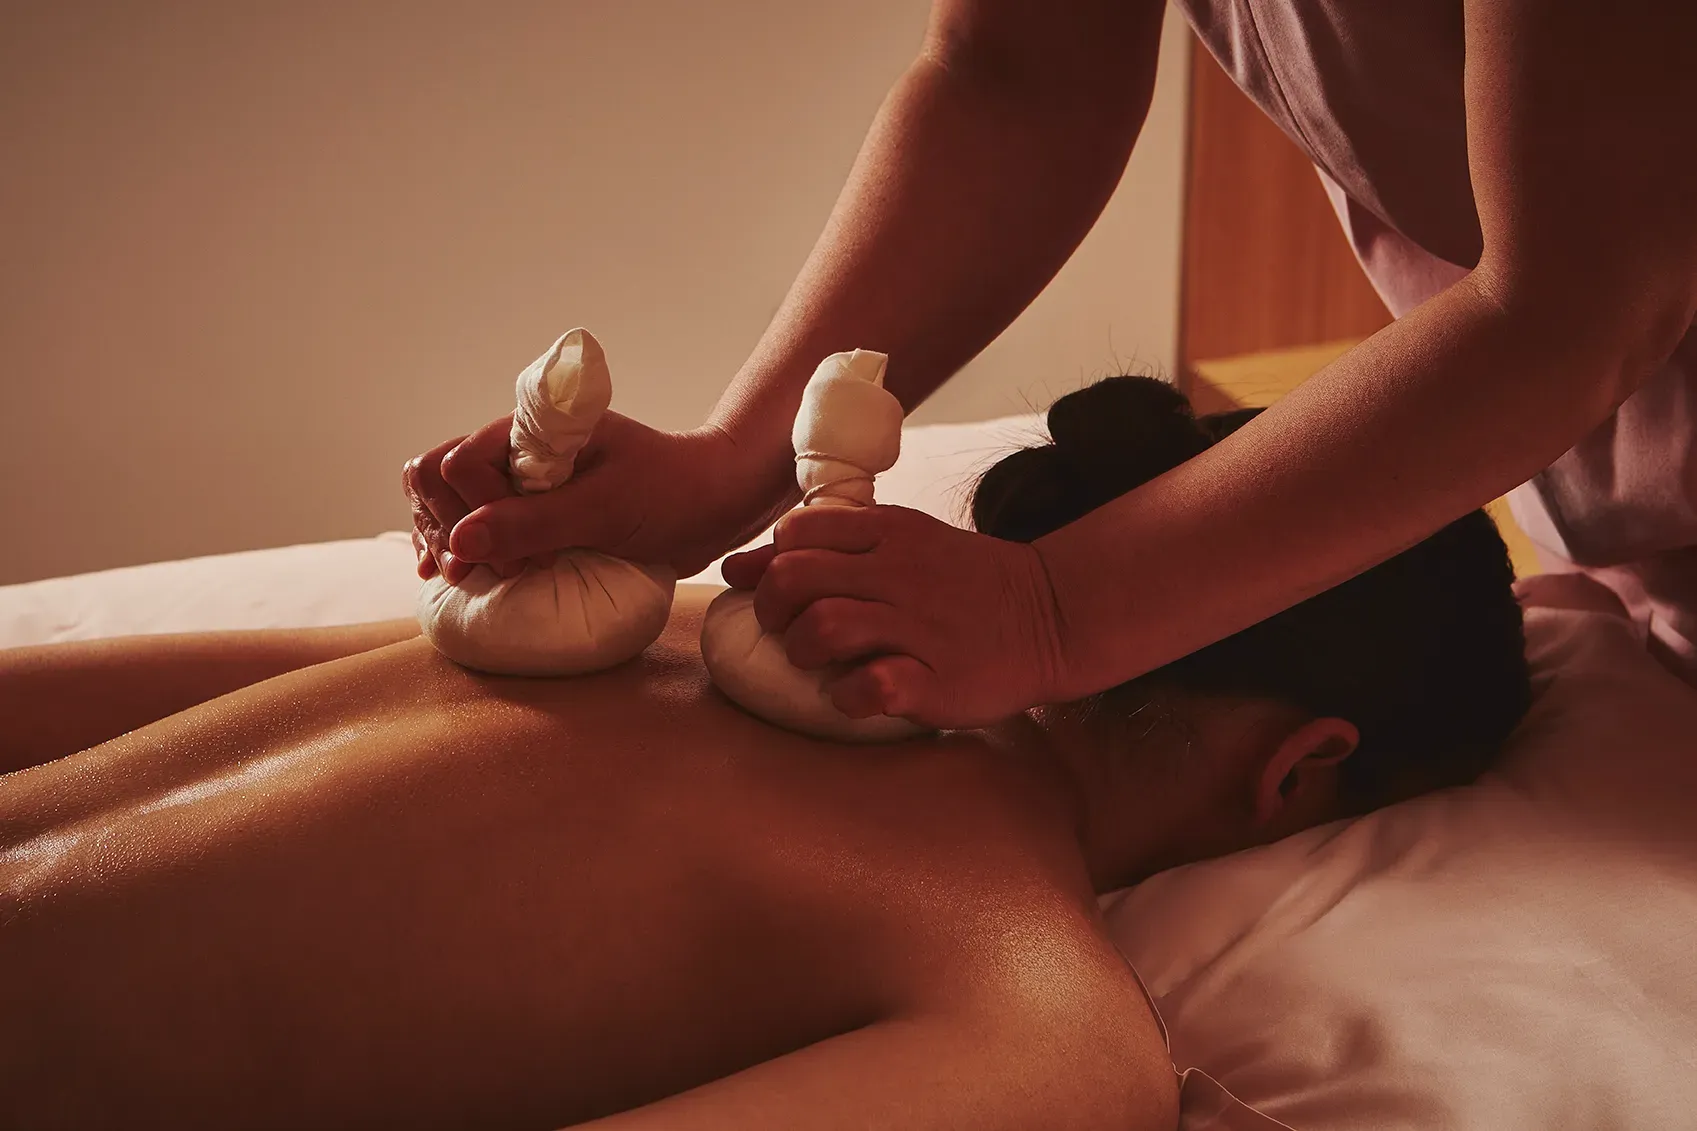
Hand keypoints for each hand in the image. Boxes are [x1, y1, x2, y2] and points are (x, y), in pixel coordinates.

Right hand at [403, 412, 794, 583]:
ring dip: (444, 541)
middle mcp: (516, 453)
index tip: (527, 557)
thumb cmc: (671, 492)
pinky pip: (474, 528)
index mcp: (532, 431)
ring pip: (445, 503)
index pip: (458, 465)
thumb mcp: (607, 509)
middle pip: (434, 479)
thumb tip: (460, 543)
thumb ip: (536, 522)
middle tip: (485, 575)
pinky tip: (455, 576)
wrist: (714, 503)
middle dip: (444, 528)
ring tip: (465, 580)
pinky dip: (459, 549)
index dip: (476, 515)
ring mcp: (520, 485)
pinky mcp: (531, 516)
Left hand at [722, 505, 1070, 728]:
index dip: (772, 566)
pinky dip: (847, 696)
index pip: (797, 533)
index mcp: (889, 533)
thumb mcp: (901, 545)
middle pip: (795, 580)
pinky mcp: (936, 679)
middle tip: (786, 633)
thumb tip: (737, 567)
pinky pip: (869, 685)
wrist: (1051, 615)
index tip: (784, 594)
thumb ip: (827, 549)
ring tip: (817, 664)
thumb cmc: (962, 583)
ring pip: (823, 628)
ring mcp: (918, 627)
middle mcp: (899, 574)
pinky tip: (855, 697)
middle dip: (771, 611)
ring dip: (802, 651)